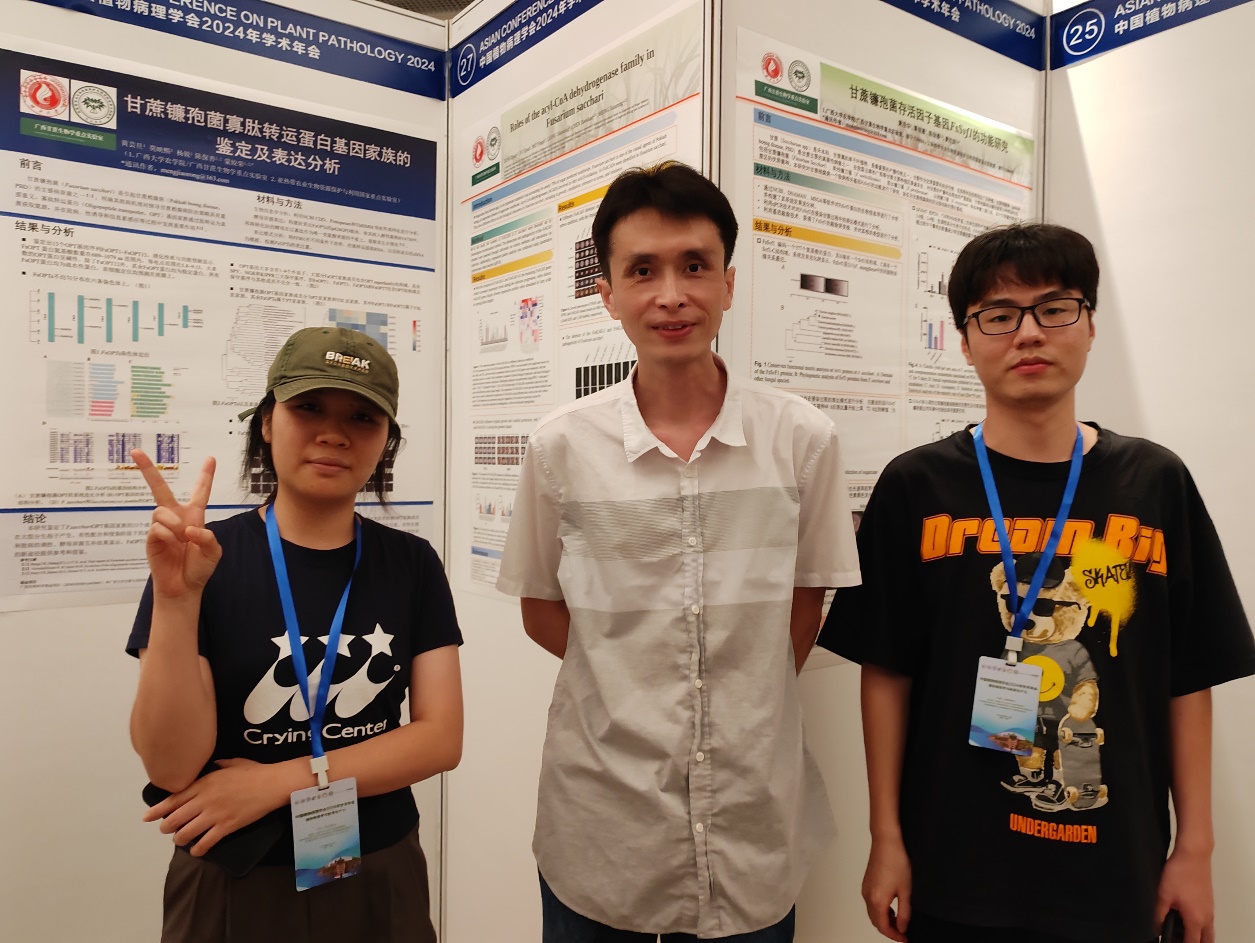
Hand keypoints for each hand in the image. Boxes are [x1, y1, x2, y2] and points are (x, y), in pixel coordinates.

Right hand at [133, 450, 221, 598]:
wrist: (184, 587)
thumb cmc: (199, 568)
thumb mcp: (213, 552)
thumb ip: (207, 538)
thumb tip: (190, 529)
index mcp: (194, 516)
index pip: (200, 492)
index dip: (205, 475)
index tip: (211, 458)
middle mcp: (176, 517)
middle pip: (160, 489)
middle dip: (148, 469)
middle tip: (136, 451)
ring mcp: (161, 527)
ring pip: (161, 510)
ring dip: (173, 523)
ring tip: (181, 539)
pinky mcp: (150, 538)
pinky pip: (157, 528)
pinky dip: (168, 535)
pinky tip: (172, 545)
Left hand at [143, 758, 289, 855]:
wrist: (272, 784)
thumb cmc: (254, 771)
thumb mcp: (232, 763)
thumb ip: (217, 766)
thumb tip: (211, 766)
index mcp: (204, 783)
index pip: (173, 800)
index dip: (157, 810)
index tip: (147, 817)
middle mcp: (204, 800)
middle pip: (175, 819)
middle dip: (167, 827)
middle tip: (167, 829)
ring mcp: (215, 814)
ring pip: (186, 833)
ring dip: (180, 839)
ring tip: (181, 839)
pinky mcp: (226, 826)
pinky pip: (206, 842)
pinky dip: (198, 849)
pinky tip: (197, 850)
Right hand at [863, 835, 911, 941]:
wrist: (886, 843)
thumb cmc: (896, 862)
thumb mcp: (906, 890)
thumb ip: (904, 912)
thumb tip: (902, 927)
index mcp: (877, 900)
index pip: (883, 926)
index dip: (894, 936)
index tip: (904, 938)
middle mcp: (868, 896)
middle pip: (876, 922)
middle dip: (888, 930)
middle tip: (902, 932)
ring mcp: (865, 889)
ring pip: (872, 913)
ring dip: (884, 920)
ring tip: (898, 920)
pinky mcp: (866, 883)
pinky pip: (870, 903)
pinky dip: (879, 910)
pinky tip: (891, 907)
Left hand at [1155, 848, 1213, 942]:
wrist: (1193, 855)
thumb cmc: (1181, 872)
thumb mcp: (1163, 895)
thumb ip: (1158, 914)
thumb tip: (1156, 928)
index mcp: (1196, 919)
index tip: (1170, 942)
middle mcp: (1207, 917)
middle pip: (1204, 941)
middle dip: (1193, 942)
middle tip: (1177, 938)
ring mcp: (1209, 909)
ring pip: (1207, 932)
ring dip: (1197, 935)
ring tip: (1178, 930)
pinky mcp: (1208, 902)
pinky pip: (1207, 921)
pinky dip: (1199, 925)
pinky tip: (1184, 917)